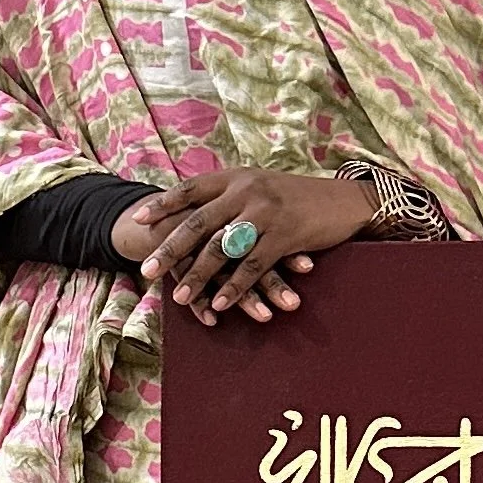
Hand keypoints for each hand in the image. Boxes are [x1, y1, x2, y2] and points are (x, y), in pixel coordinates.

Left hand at [127, 168, 377, 326]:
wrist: (344, 200)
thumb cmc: (300, 198)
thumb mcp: (262, 186)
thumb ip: (232, 196)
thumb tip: (200, 210)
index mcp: (236, 178)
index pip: (191, 189)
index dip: (164, 205)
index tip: (138, 220)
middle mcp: (246, 191)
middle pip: (198, 222)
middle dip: (170, 249)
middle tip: (148, 272)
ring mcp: (265, 213)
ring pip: (223, 249)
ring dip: (199, 277)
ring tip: (180, 299)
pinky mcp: (285, 236)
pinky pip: (252, 267)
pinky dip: (235, 288)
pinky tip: (220, 305)